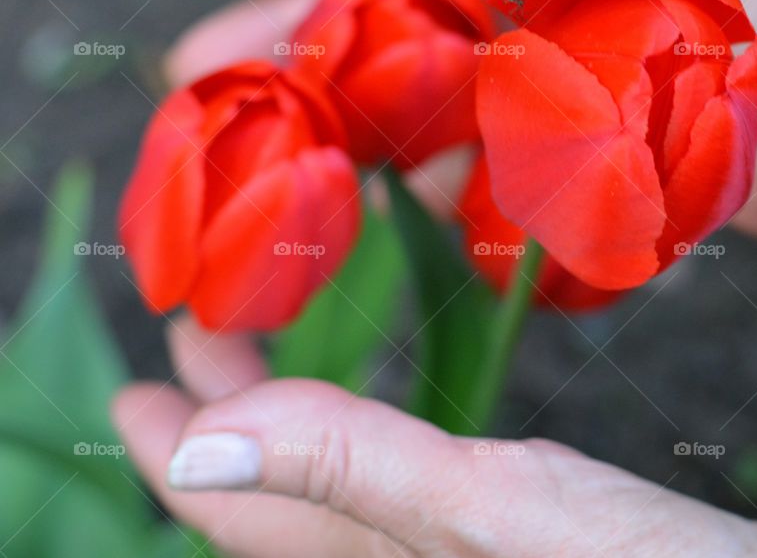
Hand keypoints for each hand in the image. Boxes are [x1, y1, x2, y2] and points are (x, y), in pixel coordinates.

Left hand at [112, 317, 756, 556]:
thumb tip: (200, 449)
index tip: (131, 387)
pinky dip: (372, 427)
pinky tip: (387, 398)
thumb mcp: (488, 513)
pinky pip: (405, 477)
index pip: (241, 507)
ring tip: (266, 355)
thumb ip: (352, 471)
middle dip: (231, 410)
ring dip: (297, 412)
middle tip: (196, 334)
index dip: (175, 445)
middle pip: (285, 486)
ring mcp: (457, 544)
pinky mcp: (510, 526)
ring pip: (342, 479)